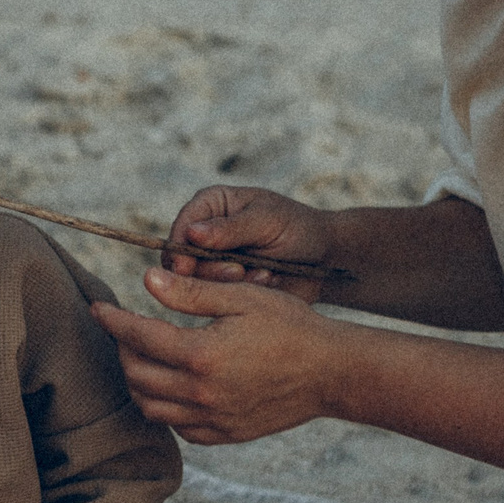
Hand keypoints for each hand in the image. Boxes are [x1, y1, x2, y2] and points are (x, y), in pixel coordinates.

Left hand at [93, 267, 346, 444]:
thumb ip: (189, 292)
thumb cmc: (290, 325)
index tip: (98, 308)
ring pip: (150, 408)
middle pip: (136, 376)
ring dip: (138, 382)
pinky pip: (178, 426)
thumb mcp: (241, 298)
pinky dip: (164, 407)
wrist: (332, 372)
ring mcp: (213, 419)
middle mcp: (202, 393)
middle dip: (121, 350)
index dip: (112, 320)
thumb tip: (146, 280)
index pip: (137, 337)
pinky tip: (171, 385)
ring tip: (142, 357)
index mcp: (202, 355)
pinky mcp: (225, 435)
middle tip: (125, 330)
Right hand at [164, 185, 338, 297]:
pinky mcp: (226, 285)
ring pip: (199, 282)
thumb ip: (230, 228)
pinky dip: (242, 293)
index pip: (181, 227)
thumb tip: (191, 234)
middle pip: (183, 259)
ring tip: (263, 274)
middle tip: (238, 271)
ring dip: (230, 282)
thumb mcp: (266, 221)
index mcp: (211, 206)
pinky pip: (220, 296)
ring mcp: (215, 262)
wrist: (324, 259)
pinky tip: (267, 281)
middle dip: (209, 270)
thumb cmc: (297, 228)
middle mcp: (206, 234)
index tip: (185, 268)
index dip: (179, 249)